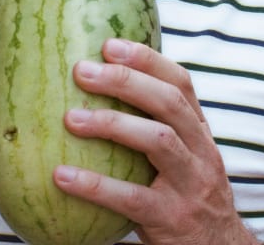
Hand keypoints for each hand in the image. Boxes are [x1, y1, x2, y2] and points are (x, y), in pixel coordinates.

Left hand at [54, 38, 258, 244]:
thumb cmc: (184, 195)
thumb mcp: (181, 155)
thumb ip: (152, 124)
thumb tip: (95, 84)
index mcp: (199, 132)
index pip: (180, 83)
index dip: (147, 59)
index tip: (108, 44)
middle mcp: (201, 152)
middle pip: (168, 104)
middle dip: (126, 82)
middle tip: (82, 71)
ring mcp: (190, 186)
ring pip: (158, 141)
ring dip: (112, 124)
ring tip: (70, 118)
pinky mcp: (172, 220)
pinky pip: (132, 198)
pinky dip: (95, 185)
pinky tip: (62, 176)